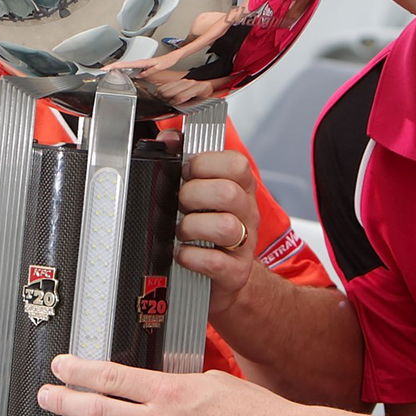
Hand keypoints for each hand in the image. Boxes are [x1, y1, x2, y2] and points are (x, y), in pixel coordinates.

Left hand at [35, 354, 295, 415]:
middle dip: (64, 401)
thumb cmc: (257, 413)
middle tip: (46, 397)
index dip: (79, 370)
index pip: (112, 377)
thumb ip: (177, 383)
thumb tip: (153, 386)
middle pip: (98, 410)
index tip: (62, 366)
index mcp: (171, 391)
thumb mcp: (212, 380)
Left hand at [176, 149, 258, 311]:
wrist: (226, 278)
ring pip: (225, 226)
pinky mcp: (234, 272)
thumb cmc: (210, 230)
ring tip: (181, 231)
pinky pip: (213, 261)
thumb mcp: (203, 193)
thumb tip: (168, 138)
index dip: (204, 164)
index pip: (236, 164)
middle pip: (228, 193)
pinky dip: (190, 257)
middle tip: (180, 204)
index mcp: (242, 189)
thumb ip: (186, 161)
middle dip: (193, 195)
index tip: (186, 172)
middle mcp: (247, 214)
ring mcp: (244, 244)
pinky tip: (182, 253)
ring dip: (191, 227)